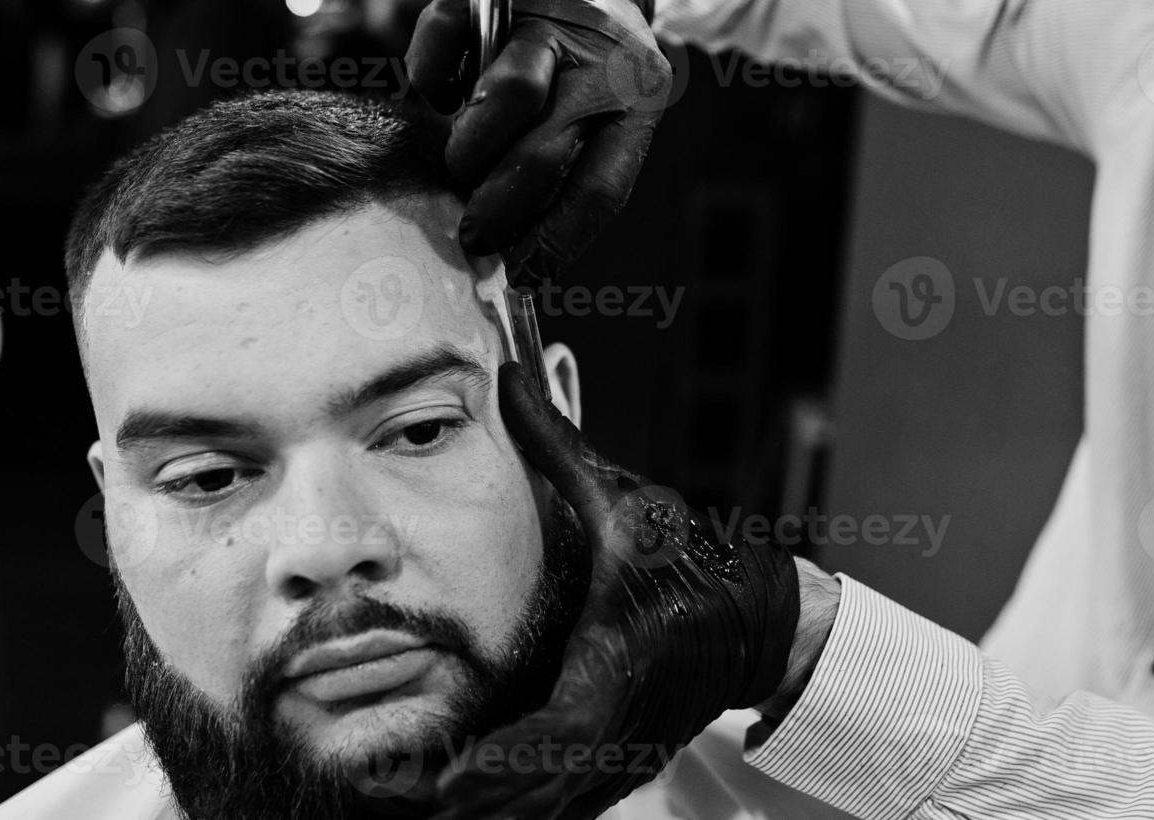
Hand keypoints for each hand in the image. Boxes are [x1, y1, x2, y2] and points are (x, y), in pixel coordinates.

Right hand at [407, 0, 672, 281]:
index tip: (521, 274)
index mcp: (639, 104)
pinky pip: (444, 47)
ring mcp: (543, 20)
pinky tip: (444, 99)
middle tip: (473, 234)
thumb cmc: (591, 71)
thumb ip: (574, 178)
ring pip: (507, 94)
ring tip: (460, 167)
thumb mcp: (611, 118)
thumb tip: (519, 262)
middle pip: (545, 150)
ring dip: (471, 149)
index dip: (554, 243)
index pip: (600, 191)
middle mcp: (599, 61)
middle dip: (499, 206)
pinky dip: (434, 84)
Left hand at [433, 362, 800, 819]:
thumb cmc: (687, 559)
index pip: (542, 746)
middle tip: (396, 803)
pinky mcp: (625, 765)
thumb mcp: (624, 500)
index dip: (487, 772)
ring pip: (545, 815)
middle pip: (529, 802)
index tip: (433, 783)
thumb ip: (556, 444)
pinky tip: (470, 807)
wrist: (756, 616)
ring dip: (487, 815)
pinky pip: (563, 809)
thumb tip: (506, 378)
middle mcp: (612, 730)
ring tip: (417, 813)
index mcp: (605, 672)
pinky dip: (519, 811)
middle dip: (464, 807)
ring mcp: (620, 756)